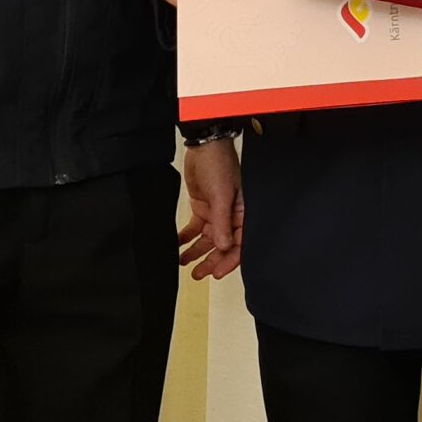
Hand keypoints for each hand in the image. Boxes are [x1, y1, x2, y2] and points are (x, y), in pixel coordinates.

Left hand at [179, 139, 243, 279]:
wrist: (204, 146)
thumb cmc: (220, 166)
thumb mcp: (222, 196)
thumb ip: (222, 222)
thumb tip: (223, 247)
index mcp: (243, 215)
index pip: (239, 244)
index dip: (228, 261)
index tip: (216, 273)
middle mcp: (231, 217)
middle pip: (222, 245)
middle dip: (210, 260)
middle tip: (198, 274)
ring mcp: (216, 213)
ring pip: (207, 240)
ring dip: (197, 252)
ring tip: (185, 263)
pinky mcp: (202, 208)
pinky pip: (194, 228)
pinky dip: (186, 238)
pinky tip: (178, 246)